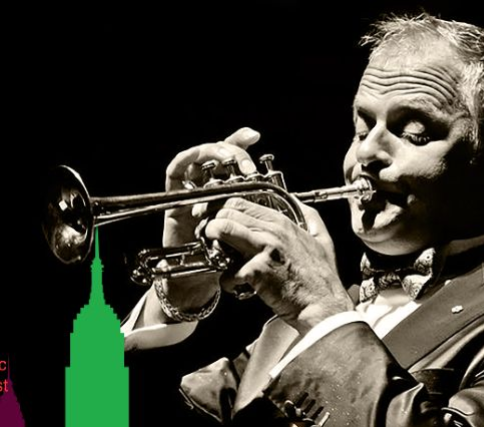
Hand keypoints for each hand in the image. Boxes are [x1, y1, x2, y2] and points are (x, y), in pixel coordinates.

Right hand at [137, 127, 261, 326]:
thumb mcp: (256, 233)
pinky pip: (175, 172)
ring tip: (227, 162)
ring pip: (199, 158)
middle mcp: (212, 187)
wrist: (203, 279)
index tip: (256, 137)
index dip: (242, 142)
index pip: (235, 158)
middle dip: (233, 152)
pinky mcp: (176, 198)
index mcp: (232, 190)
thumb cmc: (231, 258)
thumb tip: (295, 200)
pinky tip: (196, 159)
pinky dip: (184, 161)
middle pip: (217, 154)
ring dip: (212, 154)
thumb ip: (269, 216)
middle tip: (247, 165)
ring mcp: (193, 190)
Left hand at [205, 197, 354, 333]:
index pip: (242, 202)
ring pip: (223, 230)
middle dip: (213, 224)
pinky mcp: (257, 271)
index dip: (223, 209)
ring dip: (212, 241)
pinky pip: (228, 271)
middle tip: (211, 237)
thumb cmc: (321, 279)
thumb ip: (311, 218)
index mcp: (284, 222)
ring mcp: (264, 249)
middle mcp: (273, 231)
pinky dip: (227, 281)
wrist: (323, 305)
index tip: (215, 217)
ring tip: (217, 256)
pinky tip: (236, 286)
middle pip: (228, 213)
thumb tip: (299, 203)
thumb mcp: (323, 240)